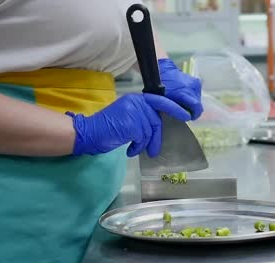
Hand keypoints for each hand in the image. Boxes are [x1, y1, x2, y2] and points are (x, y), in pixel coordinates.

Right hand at [69, 93, 189, 156]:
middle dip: (156, 137)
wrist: (88, 133)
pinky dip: (137, 146)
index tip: (186, 116)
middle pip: (156, 120)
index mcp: (136, 99)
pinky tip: (129, 150)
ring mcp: (133, 111)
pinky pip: (142, 137)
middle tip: (154, 151)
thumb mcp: (128, 118)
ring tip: (134, 149)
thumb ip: (143, 117)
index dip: (174, 108)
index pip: (160, 101)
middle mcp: (136, 102)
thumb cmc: (108, 128)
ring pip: (149, 131)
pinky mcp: (131, 123)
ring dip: (143, 144)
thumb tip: (158, 126)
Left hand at [158, 58, 203, 119]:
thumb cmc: (160, 88)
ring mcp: (194, 81)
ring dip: (191, 100)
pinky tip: (182, 93)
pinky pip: (194, 90)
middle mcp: (193, 86)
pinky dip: (190, 94)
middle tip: (184, 109)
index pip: (198, 108)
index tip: (191, 117)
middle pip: (198, 102)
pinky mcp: (193, 78)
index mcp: (186, 93)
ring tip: (182, 100)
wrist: (159, 71)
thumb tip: (185, 116)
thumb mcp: (166, 102)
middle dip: (192, 107)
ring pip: (197, 96)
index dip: (195, 115)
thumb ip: (177, 110)